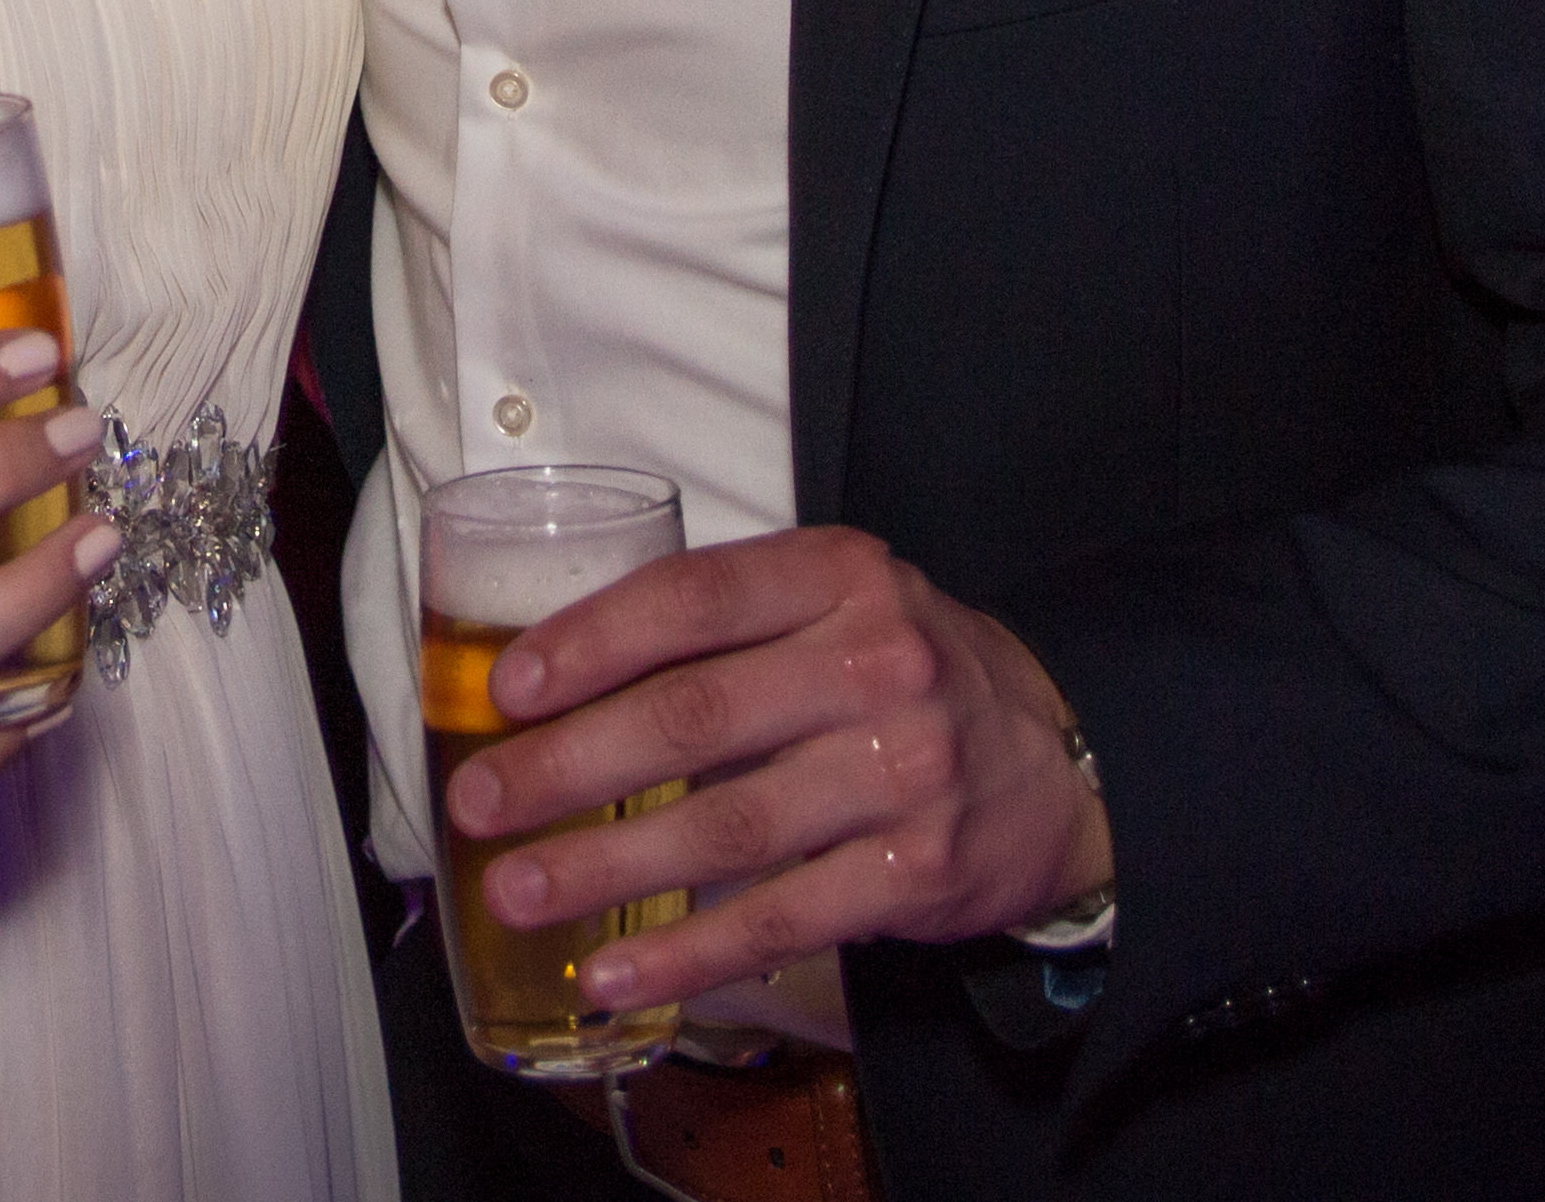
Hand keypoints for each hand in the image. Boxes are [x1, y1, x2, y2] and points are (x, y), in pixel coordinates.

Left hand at [446, 525, 1108, 1017]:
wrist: (1064, 759)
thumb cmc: (907, 675)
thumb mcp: (838, 604)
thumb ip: (727, 623)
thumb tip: (557, 679)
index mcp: (842, 576)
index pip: (695, 597)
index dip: (592, 641)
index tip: (508, 689)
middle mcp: (878, 663)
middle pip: (696, 716)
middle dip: (569, 764)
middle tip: (480, 801)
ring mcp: (903, 770)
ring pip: (727, 826)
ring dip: (606, 866)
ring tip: (519, 890)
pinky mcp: (916, 870)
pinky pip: (781, 917)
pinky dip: (689, 951)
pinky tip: (614, 969)